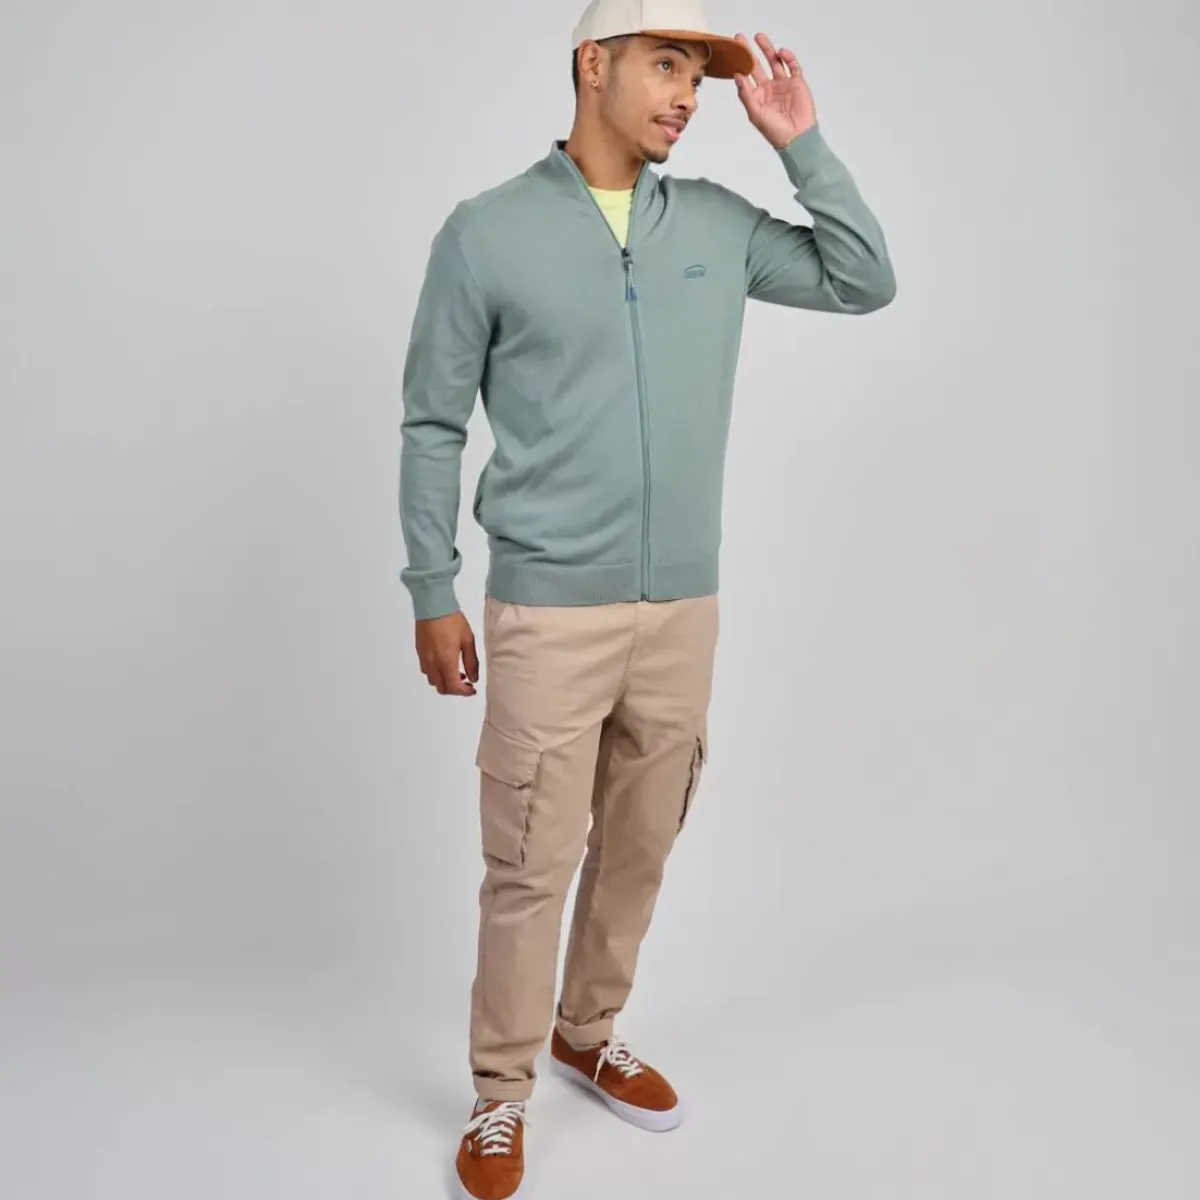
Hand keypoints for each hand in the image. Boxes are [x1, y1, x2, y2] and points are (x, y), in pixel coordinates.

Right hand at [415, 611, 478, 696]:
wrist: (432, 605)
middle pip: (441, 687)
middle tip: (465, 681)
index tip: (472, 689)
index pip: (453, 687)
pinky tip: (444, 663)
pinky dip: (436, 673)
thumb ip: (471, 662)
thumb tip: (474, 679)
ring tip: (455, 671)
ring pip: (433, 680)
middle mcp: (432, 663)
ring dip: (444, 681)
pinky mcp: (419, 651)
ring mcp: (423, 658)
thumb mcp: (468, 640)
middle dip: (454, 689)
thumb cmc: (452, 620)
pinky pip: (426, 670)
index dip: (464, 692)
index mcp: (446, 661)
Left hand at [733, 33, 816, 150]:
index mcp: (757, 96)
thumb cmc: (774, 131)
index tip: (732, 52)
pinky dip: (788, 58)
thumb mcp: (755, 113)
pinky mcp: (797, 82)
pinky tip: (781, 52)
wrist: (796, 137)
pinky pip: (792, 66)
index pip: (746, 76)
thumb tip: (737, 76)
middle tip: (740, 38)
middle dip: (749, 52)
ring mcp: (783, 84)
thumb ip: (745, 94)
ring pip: (774, 62)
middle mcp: (769, 88)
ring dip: (767, 50)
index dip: (739, 64)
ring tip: (759, 37)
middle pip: (757, 65)